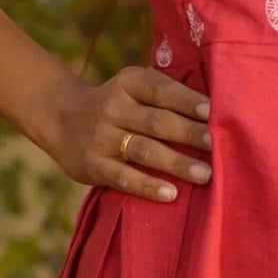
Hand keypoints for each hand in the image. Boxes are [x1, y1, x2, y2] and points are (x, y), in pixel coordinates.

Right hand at [36, 63, 211, 202]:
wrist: (60, 118)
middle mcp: (112, 107)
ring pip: (144, 151)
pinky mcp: (92, 165)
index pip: (161, 90)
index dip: (187, 101)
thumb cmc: (117, 105)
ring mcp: (101, 137)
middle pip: (156, 122)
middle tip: (217, 145)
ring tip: (205, 174)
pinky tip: (171, 194)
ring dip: (176, 163)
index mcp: (128, 82)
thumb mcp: (133, 88)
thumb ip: (165, 94)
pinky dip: (147, 186)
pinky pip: (123, 177)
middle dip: (188, 133)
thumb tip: (215, 112)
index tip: (214, 112)